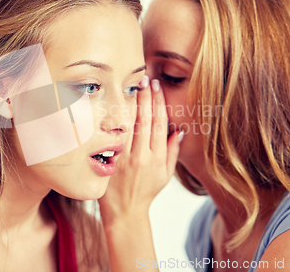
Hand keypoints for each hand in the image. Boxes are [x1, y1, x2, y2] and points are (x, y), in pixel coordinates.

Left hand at [99, 75, 183, 224]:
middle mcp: (142, 155)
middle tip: (145, 79)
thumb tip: (179, 130)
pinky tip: (116, 104)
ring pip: (129, 125)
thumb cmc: (147, 191)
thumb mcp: (166, 174)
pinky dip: (116, 119)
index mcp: (157, 157)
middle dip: (146, 97)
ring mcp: (125, 157)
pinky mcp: (111, 160)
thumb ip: (172, 151)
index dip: (159, 103)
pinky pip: (115, 135)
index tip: (157, 87)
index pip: (159, 123)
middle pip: (145, 120)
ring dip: (131, 103)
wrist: (125, 210)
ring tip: (132, 85)